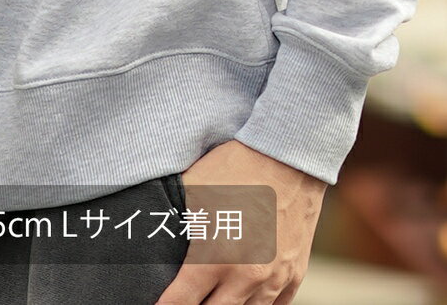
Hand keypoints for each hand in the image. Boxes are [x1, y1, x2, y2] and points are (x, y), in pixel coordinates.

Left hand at [154, 139, 327, 303]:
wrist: (287, 156)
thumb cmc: (234, 168)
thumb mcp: (193, 192)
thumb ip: (175, 222)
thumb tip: (152, 231)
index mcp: (214, 258)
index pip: (180, 302)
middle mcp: (245, 276)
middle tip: (185, 299)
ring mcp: (274, 278)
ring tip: (211, 297)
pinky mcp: (295, 274)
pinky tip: (242, 299)